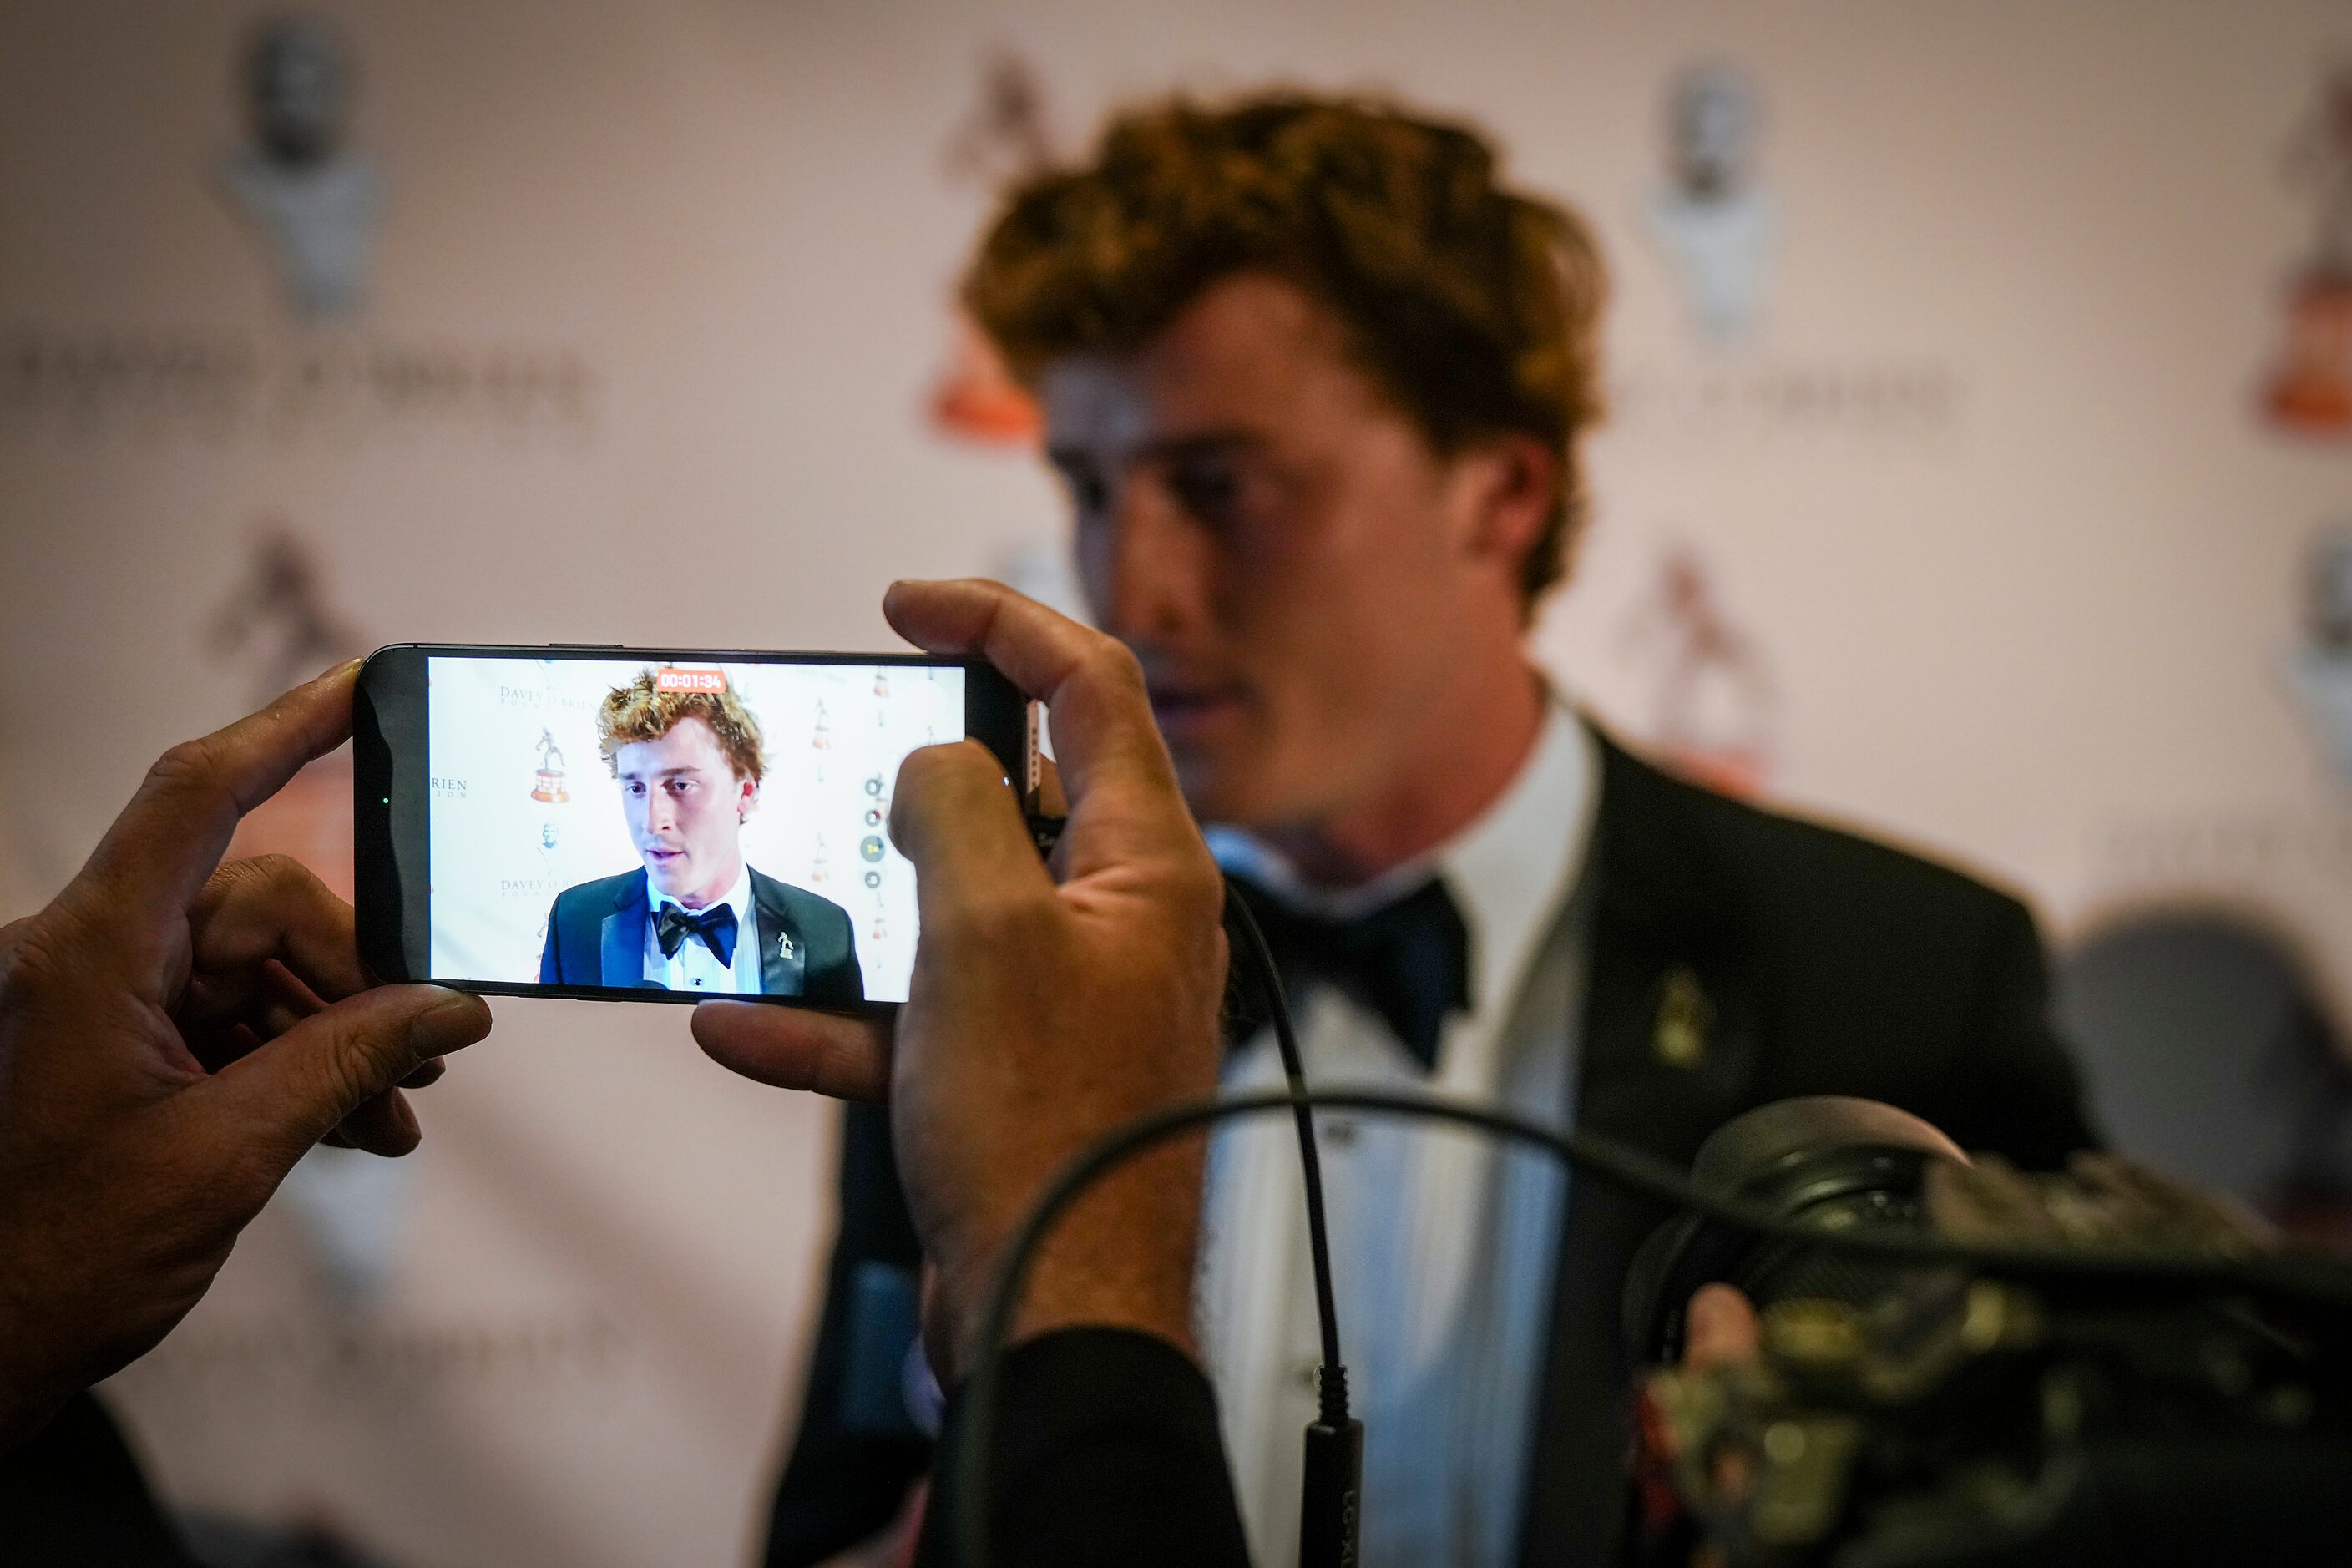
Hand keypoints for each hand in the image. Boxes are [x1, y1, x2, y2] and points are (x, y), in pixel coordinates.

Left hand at [0, 664, 492, 1446]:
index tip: (362, 686)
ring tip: (396, 1113)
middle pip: (257, 905)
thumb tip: (449, 1011)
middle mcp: (84, 960)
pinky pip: (225, 1022)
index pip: (195, 796)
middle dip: (353, 973)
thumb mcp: (228, 1155)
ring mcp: (94, 1006)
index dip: (284, 728)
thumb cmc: (54, 1260)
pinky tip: (359, 1128)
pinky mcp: (109, 1052)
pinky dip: (293, 1065)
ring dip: (334, 1035)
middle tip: (426, 1047)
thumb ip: (345, 1065)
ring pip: (251, 971)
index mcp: (87, 955)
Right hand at [695, 580, 1227, 1376]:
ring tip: (756, 887)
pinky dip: (832, 1018)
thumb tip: (939, 764)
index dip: (1000, 620)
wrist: (1056, 1319)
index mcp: (1146, 861)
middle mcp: (1116, 920)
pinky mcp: (1011, 1078)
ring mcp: (1064, 1001)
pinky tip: (737, 1024)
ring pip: (946, 913)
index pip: (1091, 688)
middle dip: (909, 774)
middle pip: (1016, 796)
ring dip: (850, 906)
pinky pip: (911, 1021)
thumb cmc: (1046, 1122)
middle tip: (825, 749)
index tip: (901, 604)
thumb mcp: (986, 932)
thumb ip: (959, 814)